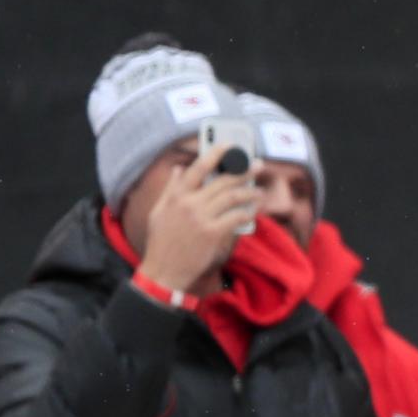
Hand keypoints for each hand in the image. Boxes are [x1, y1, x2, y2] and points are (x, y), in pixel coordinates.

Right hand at [139, 147, 261, 292]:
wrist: (163, 270)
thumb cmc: (161, 242)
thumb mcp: (159, 211)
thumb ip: (171, 189)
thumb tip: (179, 169)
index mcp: (176, 196)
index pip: (198, 168)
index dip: (216, 153)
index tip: (231, 146)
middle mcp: (188, 203)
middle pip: (222, 181)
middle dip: (243, 171)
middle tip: (257, 166)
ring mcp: (200, 218)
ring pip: (233, 196)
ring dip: (250, 191)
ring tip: (259, 191)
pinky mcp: (212, 233)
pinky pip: (237, 217)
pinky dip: (248, 212)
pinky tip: (254, 210)